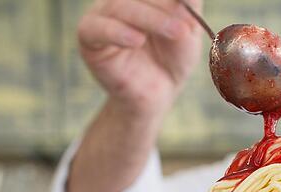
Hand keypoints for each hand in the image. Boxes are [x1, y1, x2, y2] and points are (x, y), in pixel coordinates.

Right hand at [77, 0, 203, 117]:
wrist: (158, 94)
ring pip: (121, 7)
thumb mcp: (188, 32)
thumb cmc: (172, 60)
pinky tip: (137, 40)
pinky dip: (116, 32)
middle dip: (165, 8)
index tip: (191, 8)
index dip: (172, 0)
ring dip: (151, 19)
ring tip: (176, 33)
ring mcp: (102, 15)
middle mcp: (120, 0)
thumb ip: (188, 8)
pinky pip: (96, 28)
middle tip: (187, 25)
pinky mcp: (89, 37)